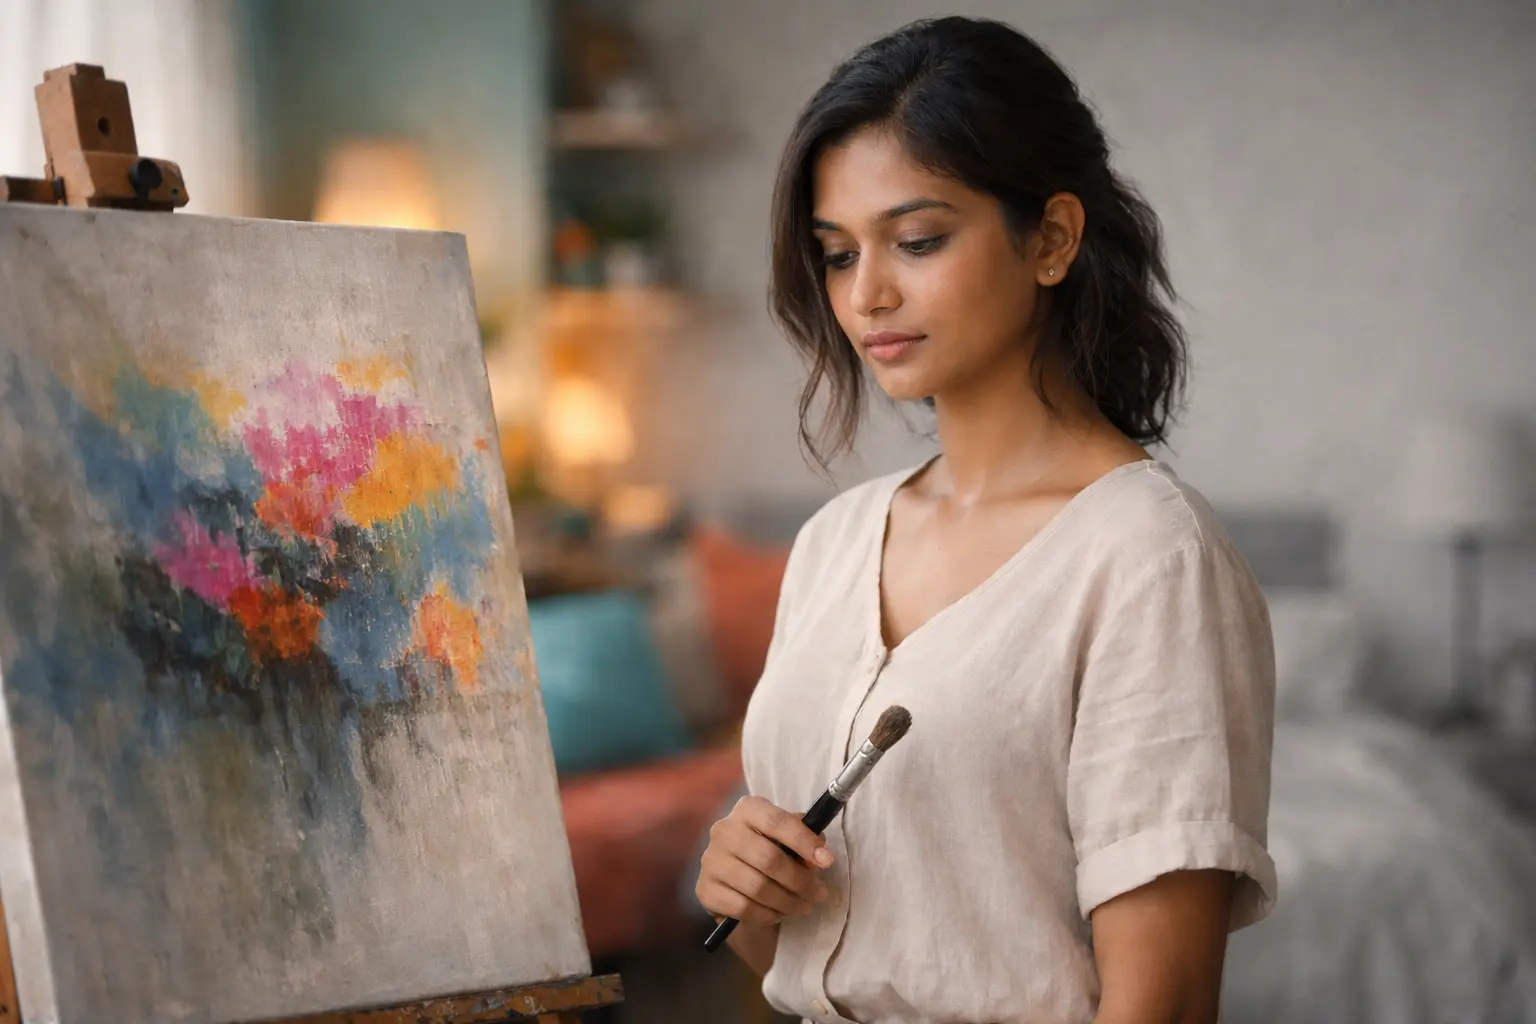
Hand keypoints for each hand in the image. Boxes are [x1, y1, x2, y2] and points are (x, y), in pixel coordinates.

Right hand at [696, 795, 833, 925]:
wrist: (732, 879)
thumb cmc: (767, 850)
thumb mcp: (785, 837)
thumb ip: (804, 839)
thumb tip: (820, 857)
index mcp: (747, 809)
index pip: (778, 822)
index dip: (805, 842)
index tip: (828, 861)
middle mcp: (724, 830)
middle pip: (769, 859)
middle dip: (801, 881)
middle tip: (819, 893)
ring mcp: (711, 861)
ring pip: (758, 888)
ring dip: (788, 902)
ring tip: (804, 906)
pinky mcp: (705, 889)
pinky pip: (743, 908)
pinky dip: (768, 915)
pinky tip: (780, 913)